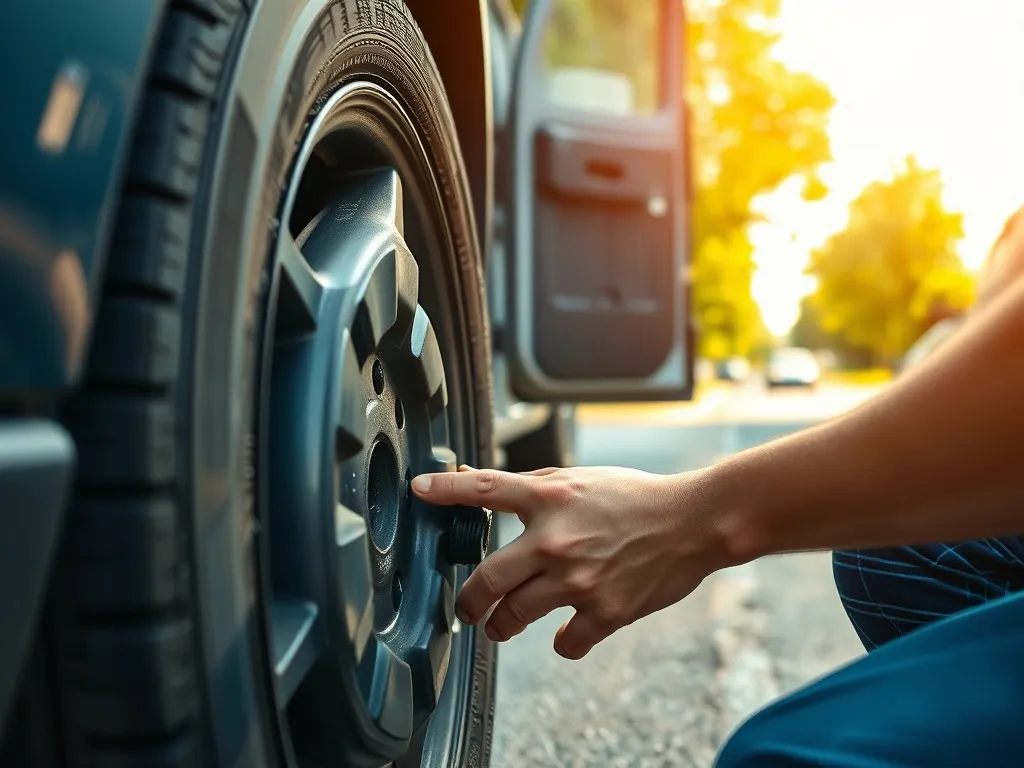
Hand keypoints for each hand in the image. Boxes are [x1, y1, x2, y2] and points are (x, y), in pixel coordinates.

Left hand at [411, 465, 730, 658]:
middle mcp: (556, 539)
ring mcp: (579, 578)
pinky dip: (563, 642)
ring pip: (516, 615)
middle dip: (469, 601)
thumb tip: (477, 477)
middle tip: (468, 608)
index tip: (418, 490)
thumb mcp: (579, 479)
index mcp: (550, 498)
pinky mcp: (605, 610)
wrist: (692, 522)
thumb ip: (529, 483)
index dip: (446, 489)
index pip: (486, 489)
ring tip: (502, 625)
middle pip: (488, 578)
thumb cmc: (635, 497)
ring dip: (502, 625)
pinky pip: (567, 642)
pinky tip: (566, 634)